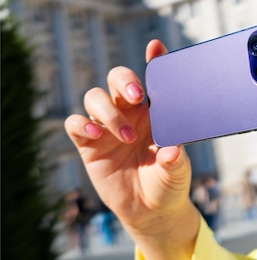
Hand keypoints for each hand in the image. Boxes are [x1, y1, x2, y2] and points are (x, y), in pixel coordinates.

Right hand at [64, 39, 194, 238]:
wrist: (150, 211)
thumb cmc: (169, 182)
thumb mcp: (178, 172)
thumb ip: (175, 160)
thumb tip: (172, 151)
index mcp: (155, 111)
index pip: (153, 79)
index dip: (154, 60)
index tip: (155, 48)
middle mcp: (130, 112)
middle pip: (118, 79)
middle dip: (124, 81)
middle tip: (137, 97)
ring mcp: (107, 126)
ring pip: (95, 97)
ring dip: (109, 111)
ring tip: (126, 136)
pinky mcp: (89, 144)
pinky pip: (76, 123)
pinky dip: (81, 124)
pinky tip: (95, 135)